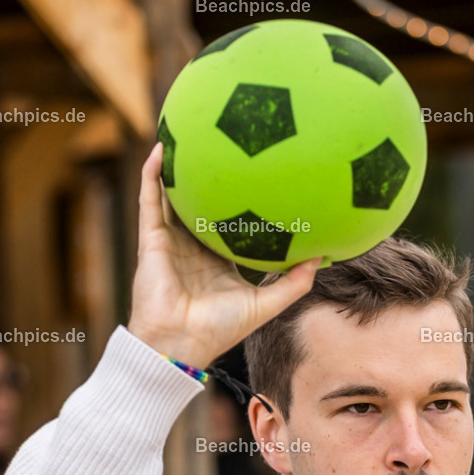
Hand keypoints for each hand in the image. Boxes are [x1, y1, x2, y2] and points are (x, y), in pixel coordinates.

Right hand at [128, 142, 321, 368]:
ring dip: (176, 167)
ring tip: (187, 131)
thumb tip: (323, 257)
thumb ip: (293, 283)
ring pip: (172, 196)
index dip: (240, 202)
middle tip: (226, 143)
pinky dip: (153, 175)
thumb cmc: (219, 329)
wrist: (180, 343)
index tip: (259, 176)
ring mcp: (170, 242)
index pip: (229, 224)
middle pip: (201, 205)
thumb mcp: (265, 304)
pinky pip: (150, 200)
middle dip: (209, 178)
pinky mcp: (151, 239)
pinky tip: (161, 147)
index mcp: (217, 261)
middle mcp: (193, 248)